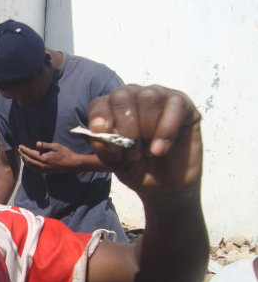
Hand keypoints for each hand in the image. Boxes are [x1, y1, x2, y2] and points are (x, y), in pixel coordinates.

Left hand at [18, 141, 79, 173]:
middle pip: (29, 161)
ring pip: (31, 166)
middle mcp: (43, 166)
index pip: (31, 154)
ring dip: (25, 161)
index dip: (24, 150)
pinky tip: (30, 162)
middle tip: (19, 150)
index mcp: (44, 159)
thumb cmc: (65, 153)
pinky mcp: (47, 172)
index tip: (20, 146)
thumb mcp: (56, 146)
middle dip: (23, 155)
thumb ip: (45, 145)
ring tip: (22, 155)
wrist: (73, 164)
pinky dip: (30, 165)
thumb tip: (36, 143)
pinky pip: (35, 169)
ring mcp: (44, 170)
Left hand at [87, 84, 201, 194]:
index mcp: (112, 109)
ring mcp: (159, 97)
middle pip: (123, 96)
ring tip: (148, 153)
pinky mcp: (183, 104)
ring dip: (146, 127)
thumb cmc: (137, 168)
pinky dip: (166, 129)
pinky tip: (161, 149)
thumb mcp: (116, 163)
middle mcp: (133, 97)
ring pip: (148, 97)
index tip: (101, 134)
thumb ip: (106, 148)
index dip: (99, 117)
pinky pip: (174, 104)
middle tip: (132, 154)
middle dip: (125, 126)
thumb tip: (99, 135)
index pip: (100, 103)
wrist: (166, 185)